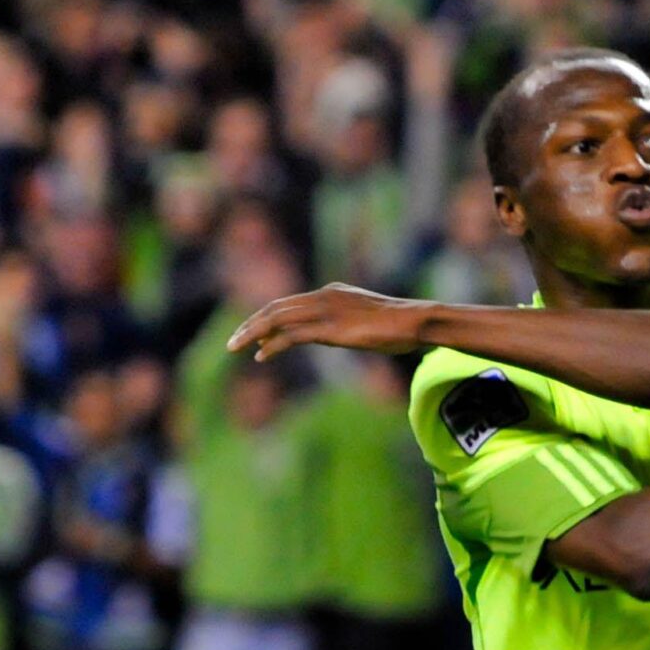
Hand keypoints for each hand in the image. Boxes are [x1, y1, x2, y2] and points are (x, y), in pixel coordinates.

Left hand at [227, 285, 431, 361]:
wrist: (416, 321)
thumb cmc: (402, 327)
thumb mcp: (369, 322)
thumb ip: (349, 324)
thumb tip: (342, 335)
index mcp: (331, 292)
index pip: (290, 303)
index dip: (267, 318)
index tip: (254, 334)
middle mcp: (323, 296)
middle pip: (276, 307)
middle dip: (251, 324)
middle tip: (233, 341)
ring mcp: (325, 310)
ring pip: (277, 318)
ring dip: (253, 333)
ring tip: (235, 347)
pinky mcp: (330, 328)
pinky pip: (293, 335)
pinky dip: (273, 345)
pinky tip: (260, 356)